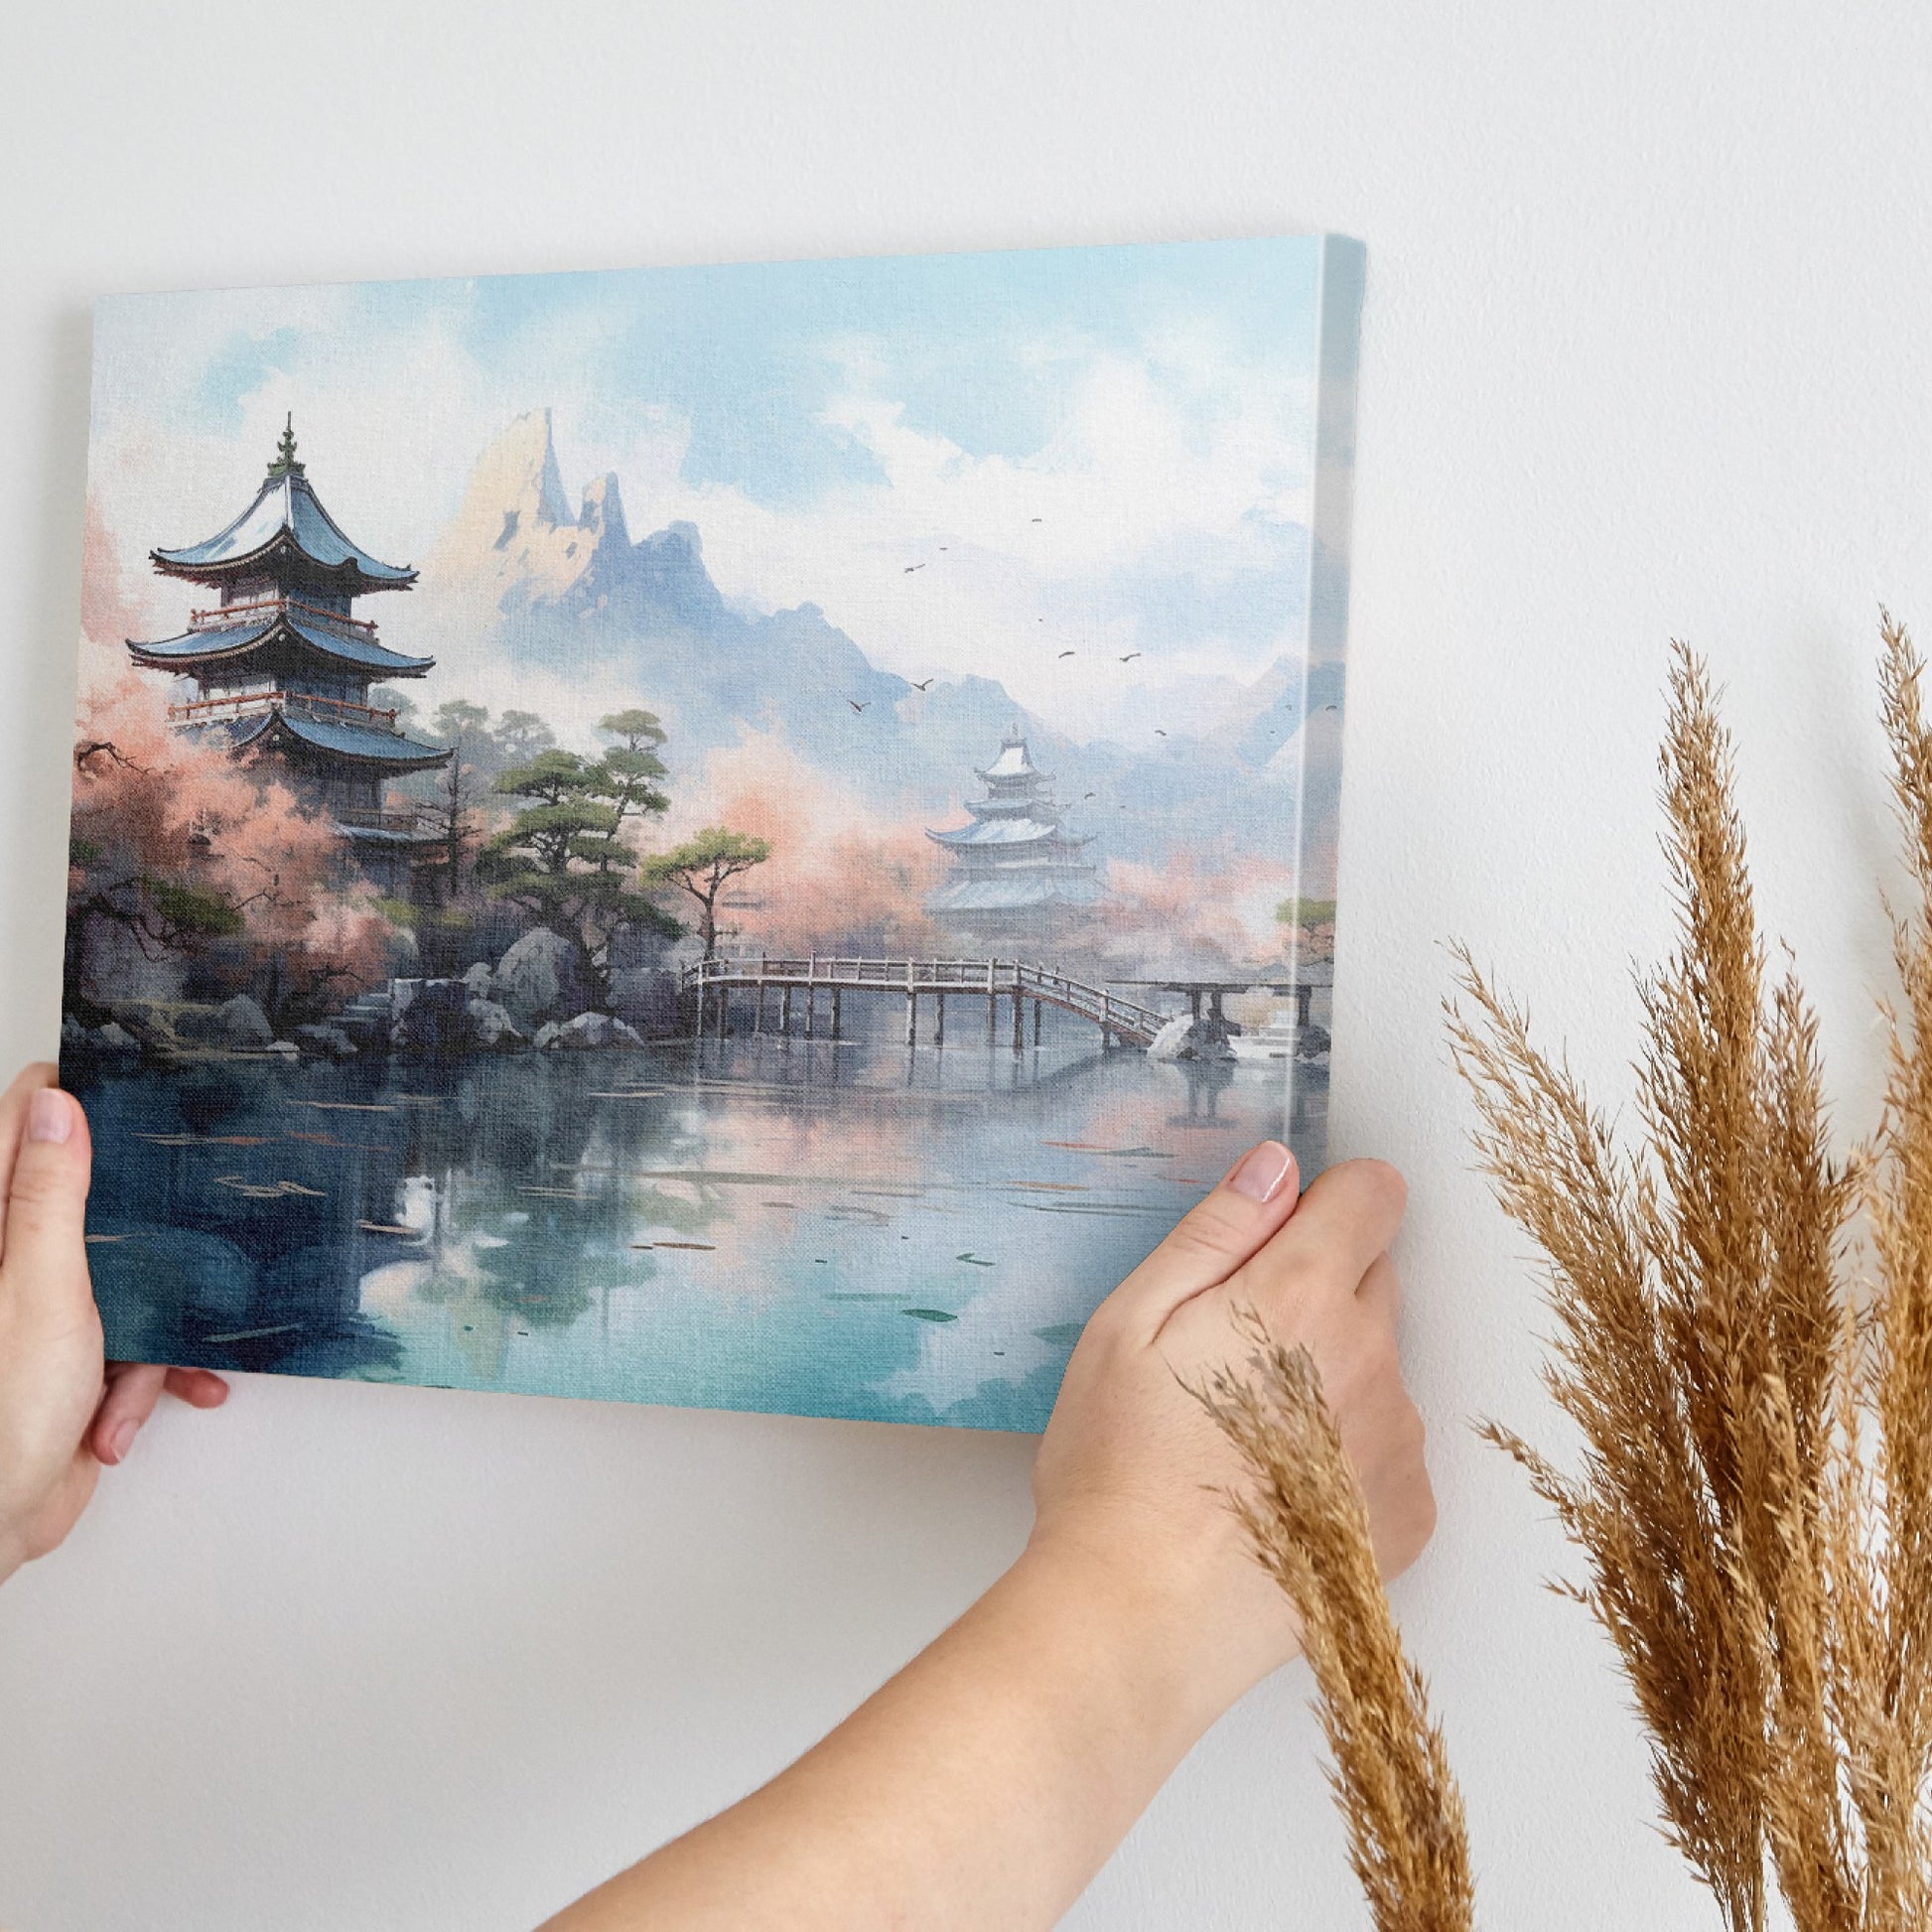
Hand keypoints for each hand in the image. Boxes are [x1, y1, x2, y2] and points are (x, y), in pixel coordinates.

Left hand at [0, 1063, 227, 1583]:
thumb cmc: (3, 1413)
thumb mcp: (41, 1287)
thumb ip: (50, 1195)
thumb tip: (56, 1105)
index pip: (21, 1126)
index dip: (70, 1100)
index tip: (128, 1086)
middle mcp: (12, 1261)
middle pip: (86, 1198)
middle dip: (142, 1222)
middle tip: (178, 1213)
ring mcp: (43, 1308)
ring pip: (127, 1273)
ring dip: (150, 1324)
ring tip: (139, 1368)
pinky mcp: (73, 1354)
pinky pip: (133, 1339)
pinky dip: (145, 1375)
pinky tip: (133, 1411)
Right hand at [1028, 1143, 1433, 1722]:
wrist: (1143, 1617)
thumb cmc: (1119, 1470)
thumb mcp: (1129, 1323)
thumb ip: (1215, 1233)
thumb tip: (1276, 1168)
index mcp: (1301, 1296)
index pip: (1374, 1195)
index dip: (1327, 1202)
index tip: (1280, 1238)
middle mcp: (1372, 1359)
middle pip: (1375, 1278)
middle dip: (1318, 1291)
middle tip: (1232, 1352)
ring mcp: (1398, 1441)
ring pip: (1379, 1366)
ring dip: (1332, 1377)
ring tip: (1244, 1437)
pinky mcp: (1408, 1515)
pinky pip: (1389, 1448)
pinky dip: (1347, 1455)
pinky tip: (1276, 1489)